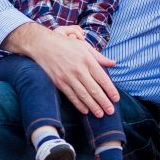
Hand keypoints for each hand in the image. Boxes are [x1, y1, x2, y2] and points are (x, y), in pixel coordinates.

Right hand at [1, 22, 117, 115]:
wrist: (43, 45)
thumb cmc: (66, 44)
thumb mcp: (84, 46)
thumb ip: (99, 57)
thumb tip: (113, 63)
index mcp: (87, 60)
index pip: (102, 78)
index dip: (110, 90)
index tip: (116, 99)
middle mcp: (79, 70)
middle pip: (94, 89)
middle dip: (104, 102)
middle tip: (111, 111)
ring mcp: (68, 77)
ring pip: (83, 95)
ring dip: (93, 106)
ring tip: (100, 115)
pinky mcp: (59, 82)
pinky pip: (71, 96)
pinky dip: (79, 105)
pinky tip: (85, 111)